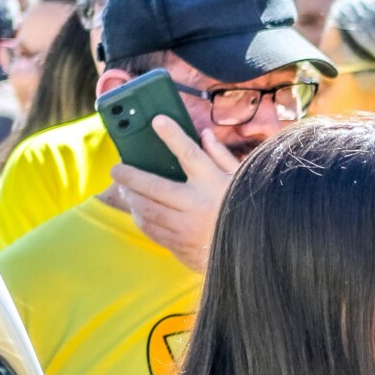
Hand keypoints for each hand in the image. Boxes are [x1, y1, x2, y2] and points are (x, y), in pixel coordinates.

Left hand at [107, 115, 238, 272]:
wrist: (256, 253)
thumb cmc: (248, 210)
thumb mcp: (241, 182)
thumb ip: (222, 157)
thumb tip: (205, 135)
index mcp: (215, 185)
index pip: (190, 154)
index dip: (173, 136)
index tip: (157, 121)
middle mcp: (198, 205)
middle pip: (153, 186)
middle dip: (130, 176)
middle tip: (117, 169)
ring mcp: (187, 228)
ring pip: (147, 210)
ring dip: (132, 198)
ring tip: (124, 189)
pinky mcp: (181, 246)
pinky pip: (152, 230)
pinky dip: (141, 219)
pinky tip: (138, 211)